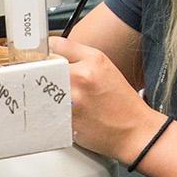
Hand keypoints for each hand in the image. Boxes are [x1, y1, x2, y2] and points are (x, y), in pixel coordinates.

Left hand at [50, 35, 163, 162]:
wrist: (135, 131)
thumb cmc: (121, 101)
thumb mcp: (105, 68)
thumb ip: (78, 56)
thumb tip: (51, 50)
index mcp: (93, 60)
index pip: (55, 44)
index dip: (47, 51)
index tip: (44, 57)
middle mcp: (81, 77)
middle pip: (44, 66)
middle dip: (42, 72)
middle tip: (48, 79)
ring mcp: (72, 100)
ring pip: (41, 89)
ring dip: (42, 92)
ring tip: (57, 98)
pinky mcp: (65, 120)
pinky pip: (46, 109)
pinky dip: (49, 110)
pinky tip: (62, 112)